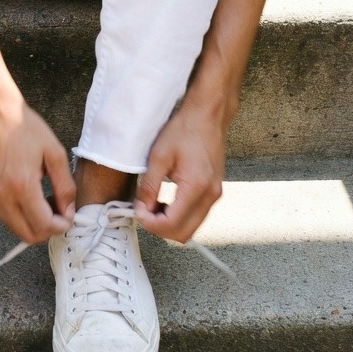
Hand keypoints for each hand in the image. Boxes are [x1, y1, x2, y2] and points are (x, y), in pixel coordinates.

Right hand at [0, 78, 74, 243]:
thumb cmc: (24, 127)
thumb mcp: (54, 152)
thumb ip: (64, 185)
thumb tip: (68, 209)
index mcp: (21, 185)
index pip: (43, 225)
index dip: (61, 225)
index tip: (69, 212)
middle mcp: (2, 195)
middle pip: (28, 235)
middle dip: (48, 229)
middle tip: (59, 211)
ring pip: (15, 229)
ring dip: (34, 224)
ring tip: (46, 202)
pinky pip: (6, 216)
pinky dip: (21, 215)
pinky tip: (32, 196)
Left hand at [133, 104, 225, 242]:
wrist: (207, 117)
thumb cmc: (183, 131)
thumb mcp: (159, 156)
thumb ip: (149, 186)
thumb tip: (141, 209)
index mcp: (196, 187)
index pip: (172, 224)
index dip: (151, 224)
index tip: (137, 211)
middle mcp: (210, 196)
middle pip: (184, 233)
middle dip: (159, 228)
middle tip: (143, 212)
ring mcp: (215, 195)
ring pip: (191, 228)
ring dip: (169, 224)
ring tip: (152, 206)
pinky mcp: (214, 192)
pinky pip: (196, 217)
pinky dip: (179, 216)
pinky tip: (165, 202)